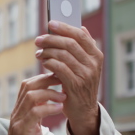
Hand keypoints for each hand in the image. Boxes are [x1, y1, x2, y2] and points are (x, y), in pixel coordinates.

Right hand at [0, 73, 64, 134]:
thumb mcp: (32, 126)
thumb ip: (37, 113)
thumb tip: (48, 102)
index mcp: (20, 109)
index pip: (28, 84)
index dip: (43, 77)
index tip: (59, 77)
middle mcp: (17, 111)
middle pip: (28, 85)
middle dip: (47, 80)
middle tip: (63, 80)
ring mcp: (18, 120)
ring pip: (31, 96)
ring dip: (50, 93)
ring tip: (64, 96)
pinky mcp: (22, 130)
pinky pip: (35, 113)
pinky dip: (49, 108)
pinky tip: (60, 109)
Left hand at [35, 20, 102, 134]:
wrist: (83, 110)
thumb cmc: (80, 84)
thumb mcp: (85, 65)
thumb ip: (82, 48)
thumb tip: (80, 27)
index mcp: (96, 55)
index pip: (80, 35)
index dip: (65, 27)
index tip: (50, 23)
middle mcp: (93, 64)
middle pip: (69, 43)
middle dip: (51, 39)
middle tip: (39, 40)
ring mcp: (85, 75)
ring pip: (63, 55)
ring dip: (47, 51)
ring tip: (38, 53)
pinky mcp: (75, 85)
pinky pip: (59, 68)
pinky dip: (49, 63)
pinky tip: (43, 63)